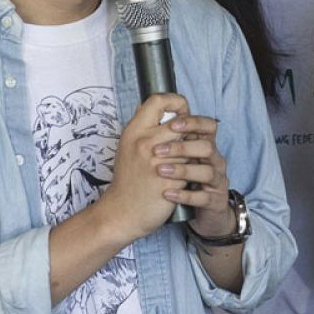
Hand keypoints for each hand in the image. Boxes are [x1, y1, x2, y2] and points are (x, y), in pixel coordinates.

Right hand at [97, 93, 207, 241]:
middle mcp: (144, 143)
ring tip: (185, 163)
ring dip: (192, 155)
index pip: (158, 100)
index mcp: (134, 131)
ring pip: (190, 147)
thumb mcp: (129, 147)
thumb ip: (145, 128)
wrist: (121, 213)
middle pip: (182, 123)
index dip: (176, 103)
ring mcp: (156, 161)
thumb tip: (163, 106)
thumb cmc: (128, 180)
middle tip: (190, 142)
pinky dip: (191, 173)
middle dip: (191, 133)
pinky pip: (191, 169)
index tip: (181, 116)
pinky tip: (183, 180)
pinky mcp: (169, 180)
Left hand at [156, 117, 233, 238]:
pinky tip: (167, 194)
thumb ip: (175, 138)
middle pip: (207, 146)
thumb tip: (154, 114)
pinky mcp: (215, 201)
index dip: (192, 122)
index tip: (171, 124)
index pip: (207, 126)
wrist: (202, 212)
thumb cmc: (188, 180)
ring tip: (160, 171)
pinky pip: (203, 198)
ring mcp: (217, 181)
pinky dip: (184, 195)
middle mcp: (215, 161)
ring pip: (207, 171)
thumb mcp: (183, 157)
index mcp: (207, 147)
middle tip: (157, 150)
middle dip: (183, 147)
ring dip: (182, 170)